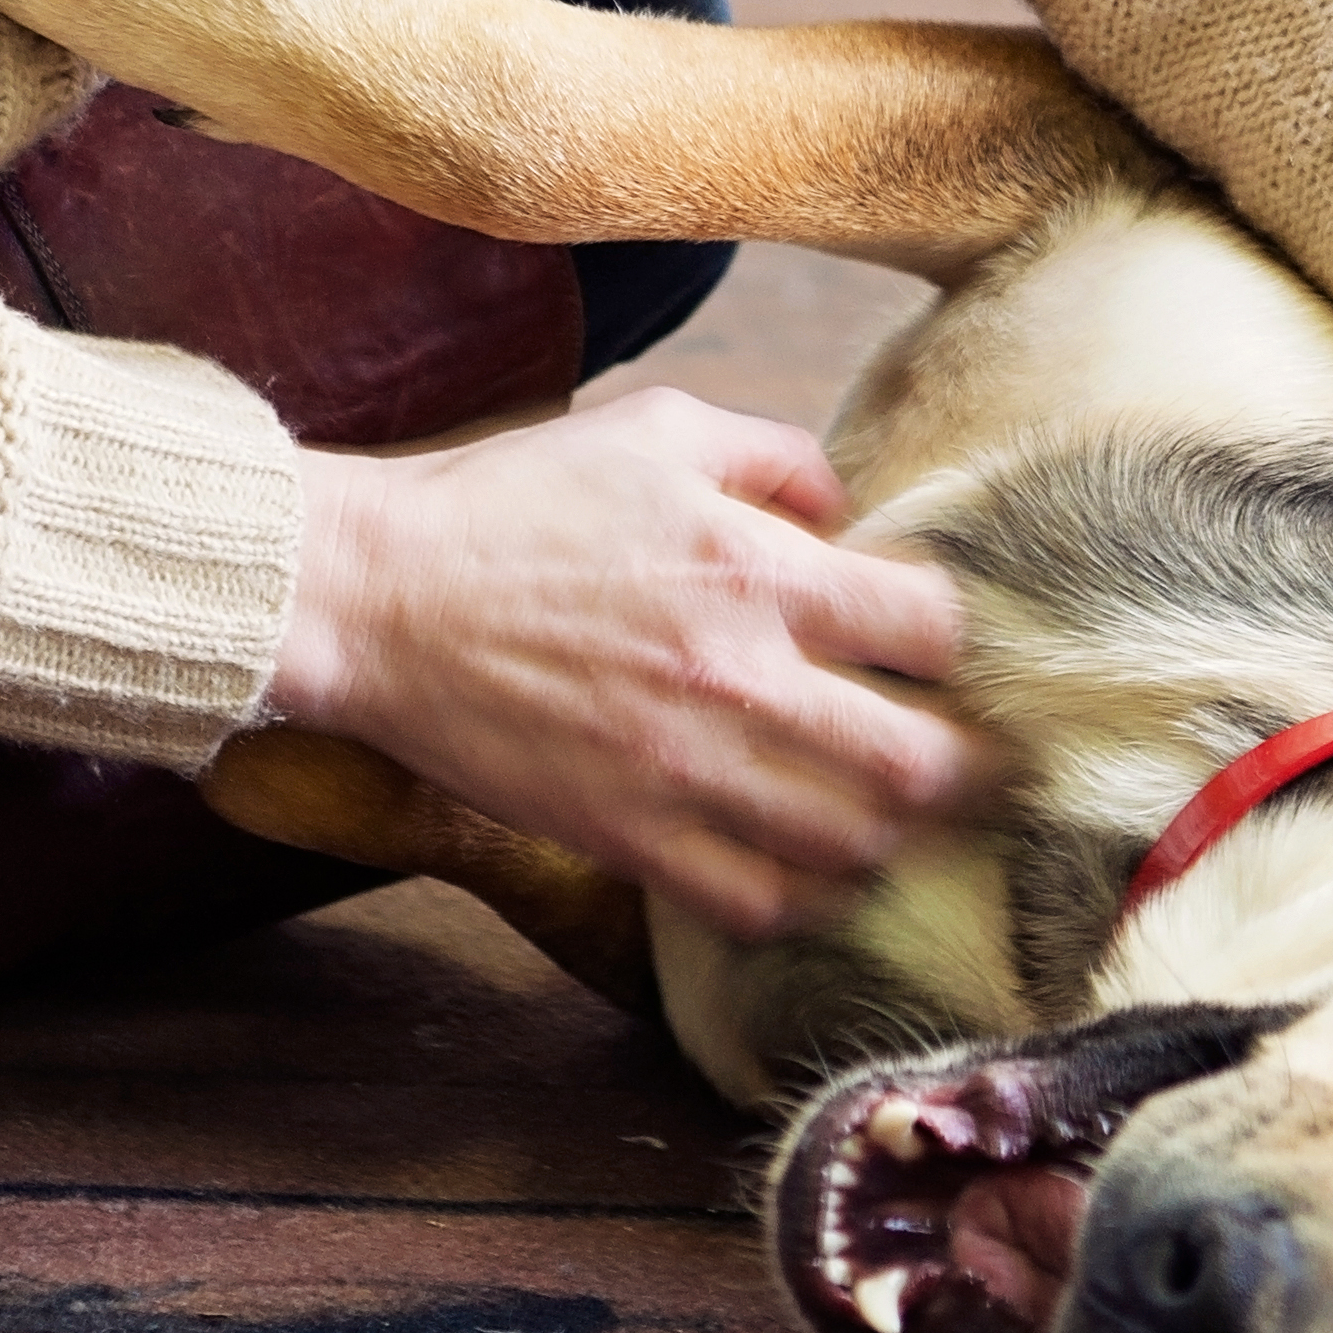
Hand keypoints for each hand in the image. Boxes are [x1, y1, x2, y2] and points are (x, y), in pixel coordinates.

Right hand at [266, 390, 985, 944]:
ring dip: (881, 833)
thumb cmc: (512, 500)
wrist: (381, 596)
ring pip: (852, 848)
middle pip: (921, 764)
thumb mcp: (656, 427)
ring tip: (870, 811)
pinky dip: (795, 897)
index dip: (943, 636)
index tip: (917, 643)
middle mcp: (742, 681)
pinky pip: (757, 905)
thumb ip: (775, 456)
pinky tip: (792, 866)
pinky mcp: (629, 838)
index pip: (931, 628)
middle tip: (939, 751)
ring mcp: (688, 772)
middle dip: (952, 761)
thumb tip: (846, 512)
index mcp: (758, 569)